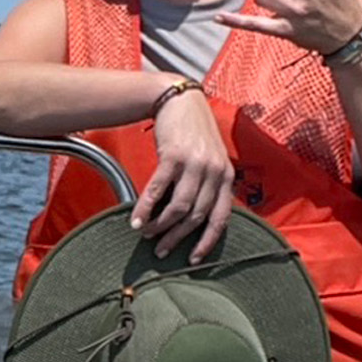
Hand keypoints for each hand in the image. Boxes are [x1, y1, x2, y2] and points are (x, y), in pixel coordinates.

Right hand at [130, 91, 245, 258]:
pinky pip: (158, 190)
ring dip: (160, 225)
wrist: (180, 102)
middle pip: (196, 216)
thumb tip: (186, 217)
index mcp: (226, 176)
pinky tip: (136, 220)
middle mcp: (215, 171)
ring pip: (179, 207)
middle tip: (161, 251)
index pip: (221, 217)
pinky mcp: (174, 156)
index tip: (194, 259)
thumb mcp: (208, 159)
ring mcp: (196, 164)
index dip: (207, 241)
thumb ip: (204, 185)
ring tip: (146, 234)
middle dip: (177, 237)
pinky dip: (145, 209)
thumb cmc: (192, 134)